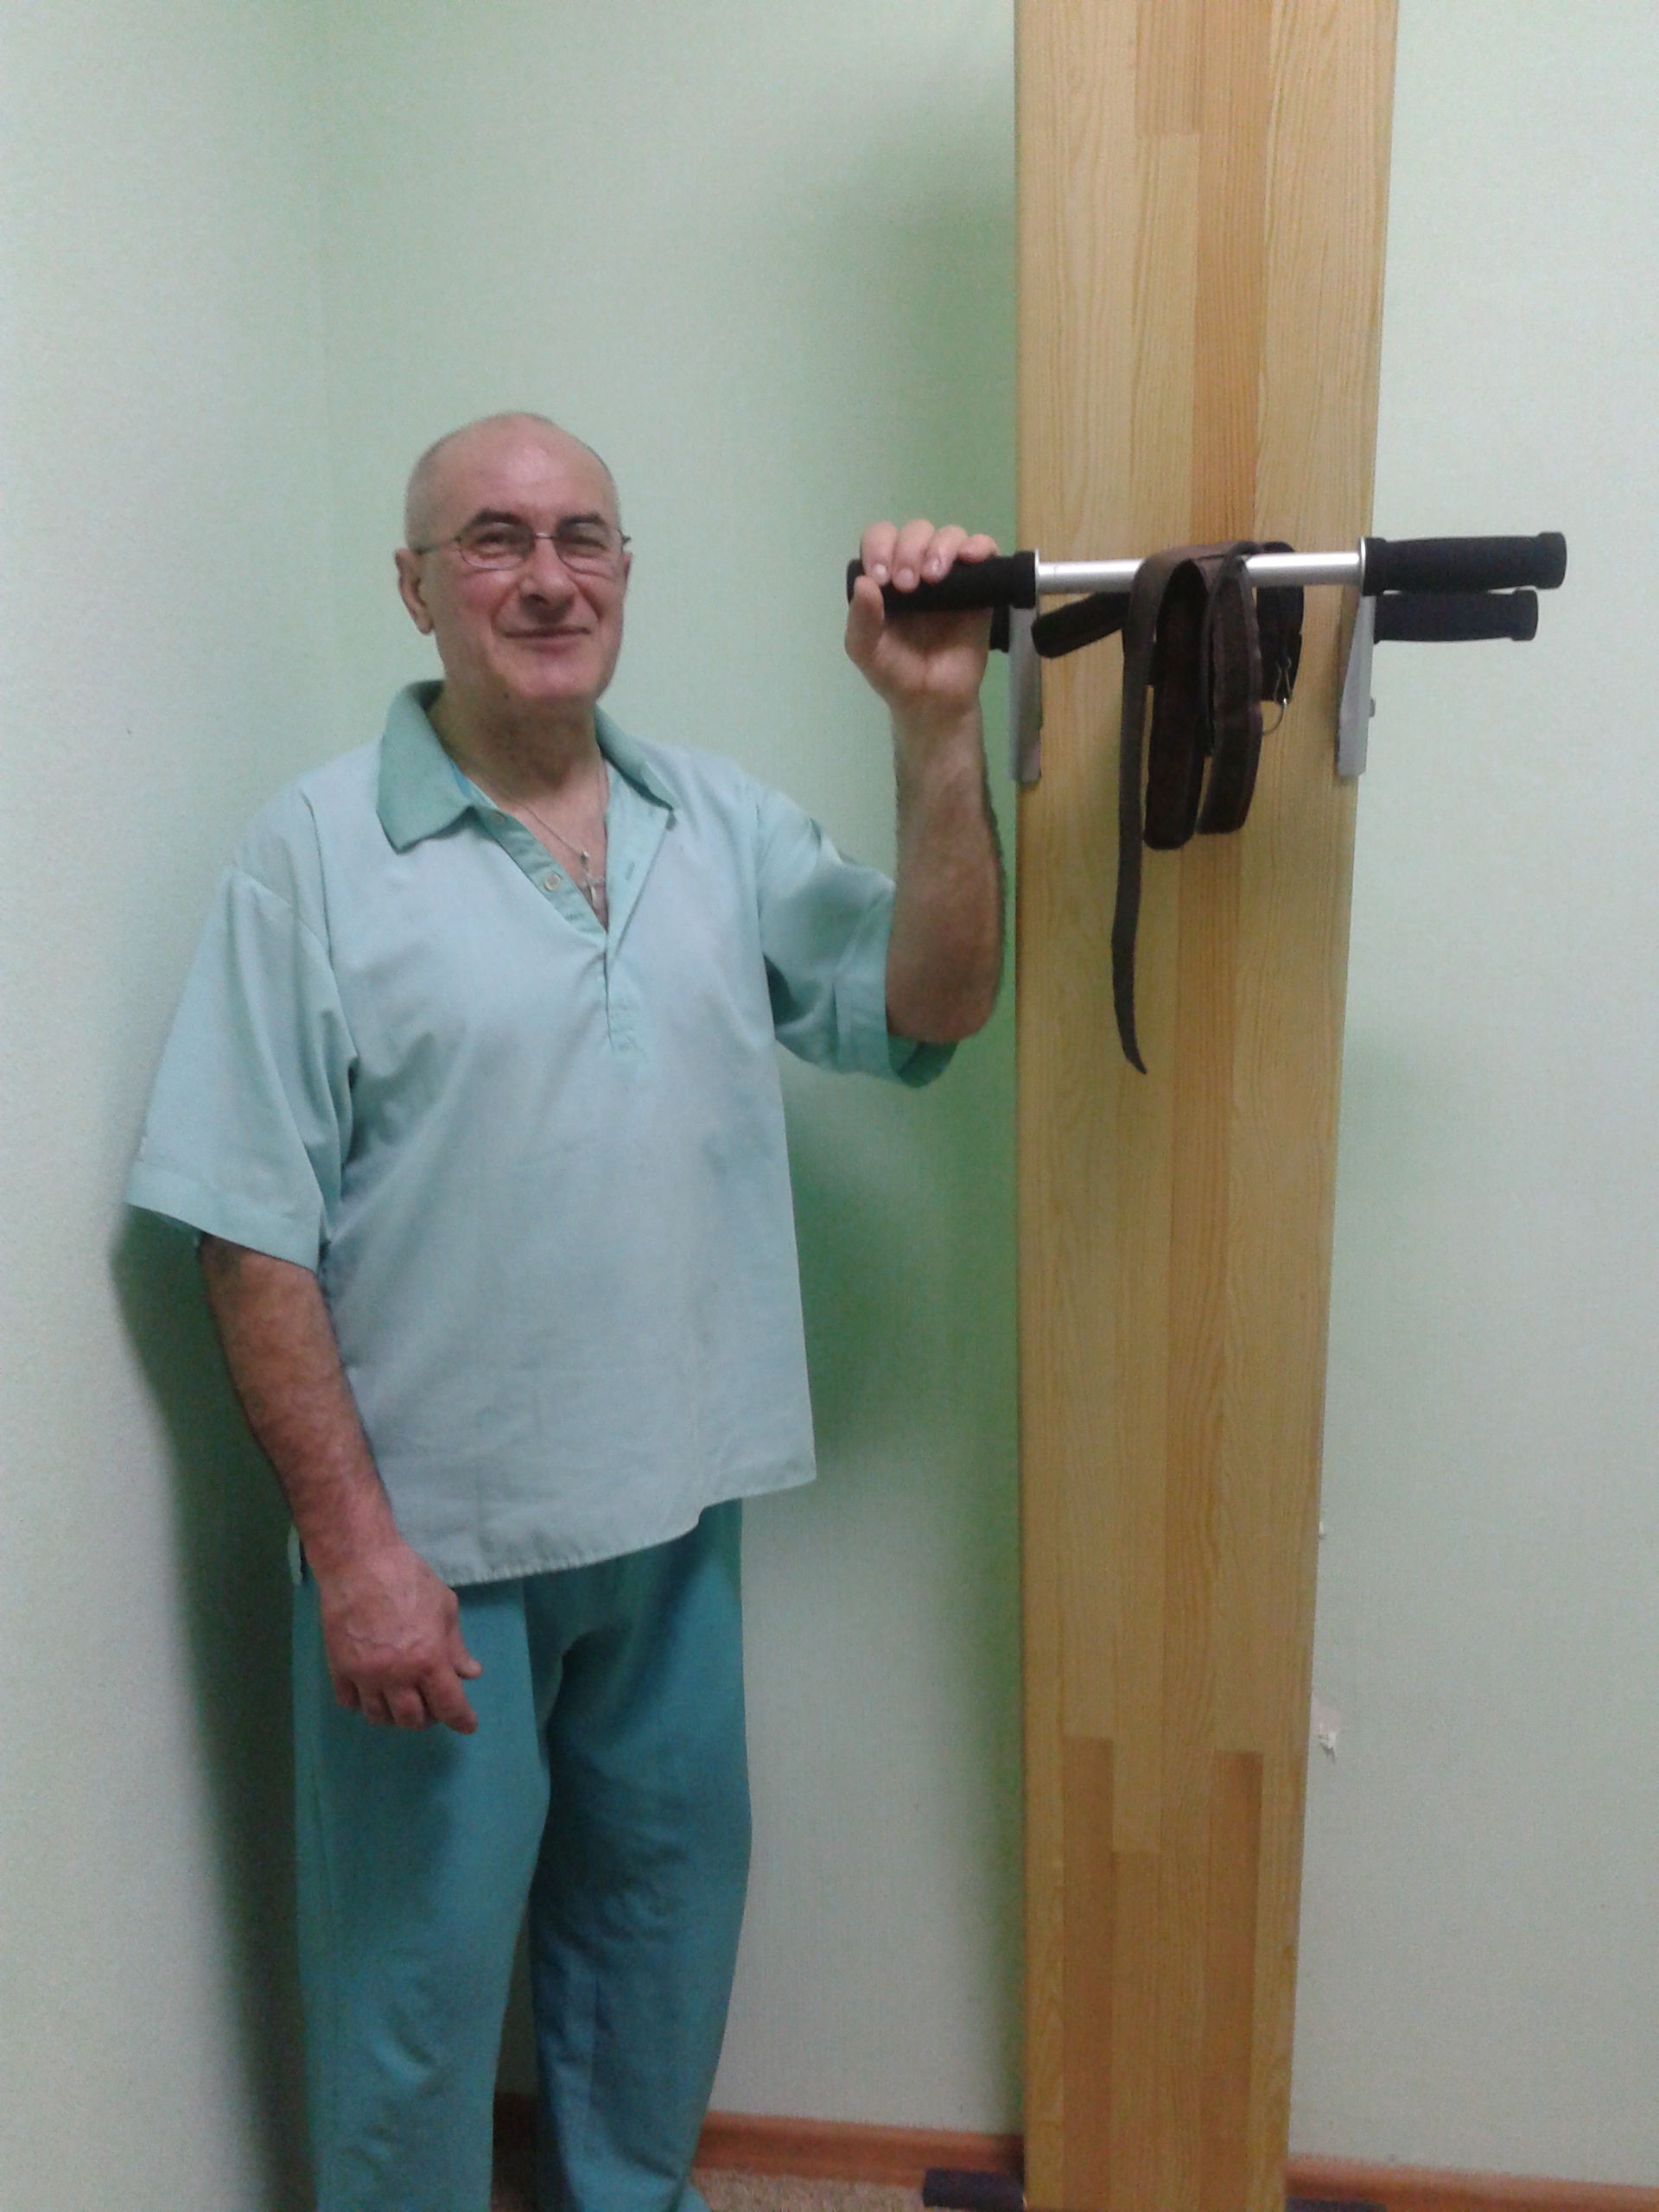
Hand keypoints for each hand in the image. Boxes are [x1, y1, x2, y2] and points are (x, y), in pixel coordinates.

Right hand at [315, 1537, 482, 1734]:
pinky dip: (362, 1703)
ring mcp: (364, 1676)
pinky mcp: (338, 1668)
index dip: (461, 1720)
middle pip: (412, 1720)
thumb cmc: (409, 1578)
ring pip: (379, 1717)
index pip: (449, 1706)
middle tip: (431, 1703)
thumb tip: (469, 1673)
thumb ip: (455, 1645)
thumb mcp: (444, 1607)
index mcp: (429, 1660)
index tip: (467, 1725)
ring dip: (395, 1715)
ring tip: (402, 1699)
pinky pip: (349, 1703)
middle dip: (427, 1717)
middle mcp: (397, 1676)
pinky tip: (371, 1691)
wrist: (359, 1563)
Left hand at [845, 519, 999, 735]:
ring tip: (933, 578)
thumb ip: (861, 618)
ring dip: (940, 548)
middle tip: (907, 586)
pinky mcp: (981, 586)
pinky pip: (984, 550)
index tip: (882, 577)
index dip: (880, 547)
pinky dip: (978, 546)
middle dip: (909, 550)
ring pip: (949, 535)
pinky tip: (969, 559)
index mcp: (887, 576)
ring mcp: (951, 576)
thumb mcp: (865, 650)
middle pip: (916, 531)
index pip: (881, 538)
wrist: (932, 700)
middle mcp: (917, 568)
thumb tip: (865, 583)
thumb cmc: (895, 672)